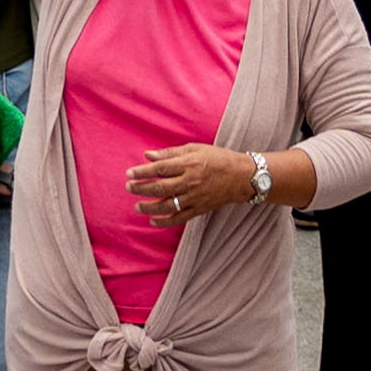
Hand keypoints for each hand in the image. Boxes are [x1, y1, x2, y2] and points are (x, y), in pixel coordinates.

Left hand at [124, 143, 261, 227]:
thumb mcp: (194, 148)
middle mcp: (190, 181)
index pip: (160, 168)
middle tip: (128, 187)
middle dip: (142, 188)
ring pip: (167, 205)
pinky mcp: (199, 209)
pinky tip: (153, 221)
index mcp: (188, 164)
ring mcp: (195, 197)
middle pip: (160, 187)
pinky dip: (165, 221)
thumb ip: (170, 153)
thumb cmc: (217, 158)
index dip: (143, 171)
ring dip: (150, 207)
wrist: (241, 177)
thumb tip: (148, 155)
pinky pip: (180, 218)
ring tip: (137, 205)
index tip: (129, 173)